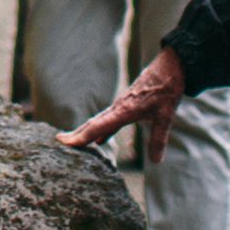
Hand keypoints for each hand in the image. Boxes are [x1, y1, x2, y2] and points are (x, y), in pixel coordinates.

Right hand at [58, 44, 190, 166]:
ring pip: (98, 120)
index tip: (66, 143)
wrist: (170, 68)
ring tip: (73, 142)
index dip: (82, 136)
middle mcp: (118, 107)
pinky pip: (108, 120)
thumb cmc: (167, 89)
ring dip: (85, 131)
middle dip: (76, 133)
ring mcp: (121, 105)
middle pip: (92, 123)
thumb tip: (155, 161)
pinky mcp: (126, 105)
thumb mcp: (166, 115)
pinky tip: (99, 140)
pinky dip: (100, 129)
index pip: (98, 126)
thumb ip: (159, 138)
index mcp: (124, 110)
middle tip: (58, 142)